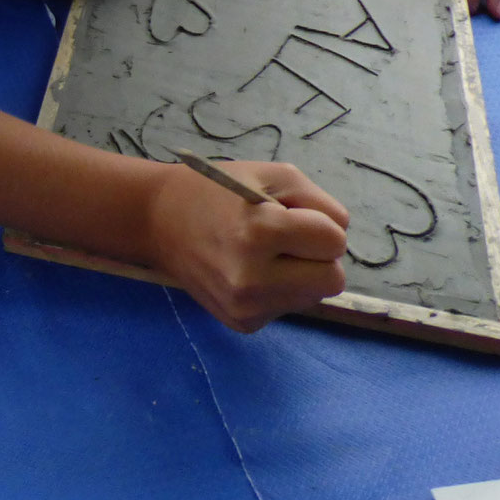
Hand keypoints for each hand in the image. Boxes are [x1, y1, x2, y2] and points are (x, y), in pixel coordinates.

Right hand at [146, 160, 349, 331]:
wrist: (159, 220)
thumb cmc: (219, 191)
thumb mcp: (272, 175)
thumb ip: (319, 202)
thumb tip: (340, 239)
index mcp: (259, 232)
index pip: (334, 241)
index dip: (320, 224)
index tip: (294, 215)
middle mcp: (252, 278)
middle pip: (333, 279)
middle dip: (318, 256)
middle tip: (288, 238)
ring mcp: (246, 307)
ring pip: (313, 296)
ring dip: (301, 274)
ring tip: (266, 253)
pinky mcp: (243, 324)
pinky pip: (289, 307)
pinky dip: (280, 289)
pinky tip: (252, 270)